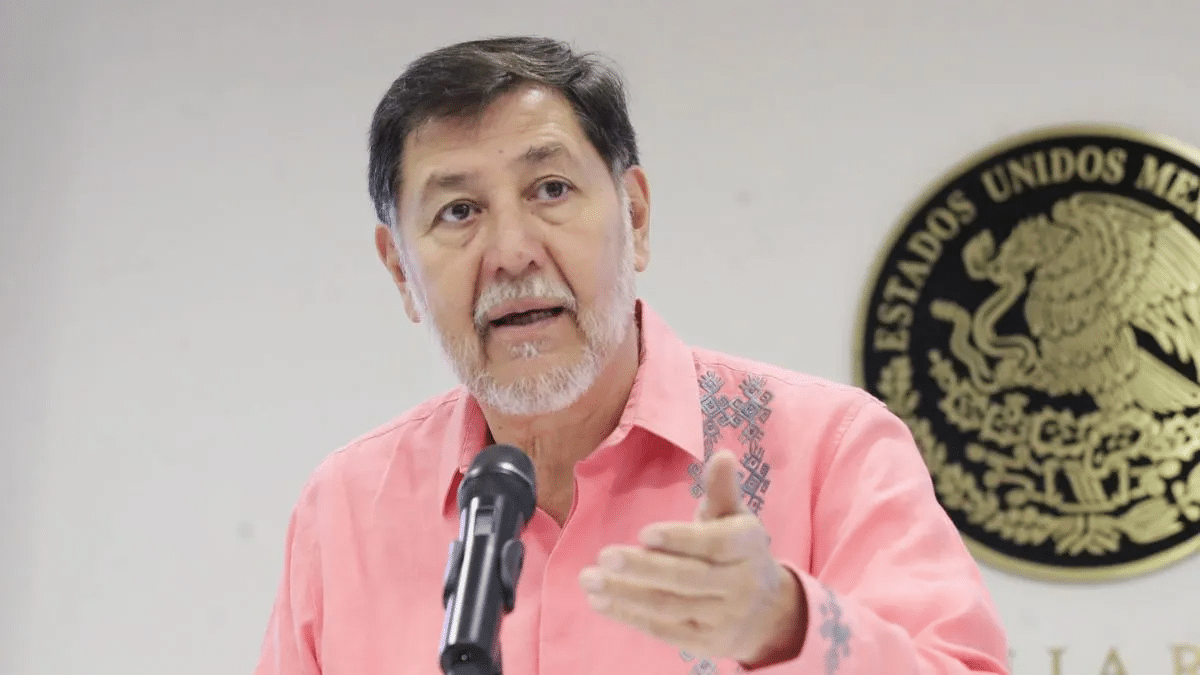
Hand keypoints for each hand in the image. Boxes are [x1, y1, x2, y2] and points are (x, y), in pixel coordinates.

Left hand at [578, 449, 805, 665]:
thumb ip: (723, 489)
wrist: (768, 613)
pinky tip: (601, 602)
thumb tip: (723, 454)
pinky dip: (630, 615)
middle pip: (688, 577)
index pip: (716, 544)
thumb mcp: (735, 518)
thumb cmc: (738, 553)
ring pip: (670, 606)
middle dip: (643, 568)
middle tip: (604, 556)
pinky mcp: (705, 642)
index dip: (680, 539)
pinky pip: (664, 629)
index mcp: (749, 546)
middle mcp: (741, 584)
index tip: (644, 533)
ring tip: (589, 579)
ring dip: (626, 594)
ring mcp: (723, 617)